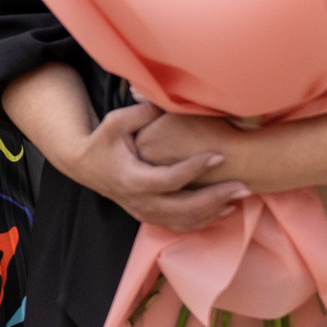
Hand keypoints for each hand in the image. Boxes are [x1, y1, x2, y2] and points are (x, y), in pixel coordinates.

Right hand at [57, 103, 246, 232]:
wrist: (83, 167)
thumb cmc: (102, 142)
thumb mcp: (116, 123)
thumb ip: (142, 112)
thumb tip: (168, 101)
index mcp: (133, 179)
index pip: (171, 179)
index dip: (196, 168)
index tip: (220, 154)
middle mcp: (141, 202)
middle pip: (185, 207)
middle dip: (216, 197)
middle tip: (243, 185)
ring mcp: (145, 213)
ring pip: (186, 221)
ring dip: (215, 211)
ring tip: (240, 197)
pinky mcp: (150, 217)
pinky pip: (181, 225)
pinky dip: (205, 220)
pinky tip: (225, 210)